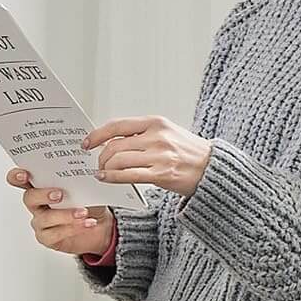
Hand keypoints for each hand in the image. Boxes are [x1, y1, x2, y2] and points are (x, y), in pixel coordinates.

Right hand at [6, 167, 115, 255]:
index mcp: (40, 185)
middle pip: (29, 198)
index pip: (20, 178)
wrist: (100, 224)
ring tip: (83, 212)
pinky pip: (55, 234)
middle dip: (43, 195)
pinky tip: (87, 223)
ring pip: (45, 218)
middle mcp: (37, 203)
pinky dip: (73, 228)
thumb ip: (77, 174)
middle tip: (60, 194)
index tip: (24, 174)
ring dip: (65, 215)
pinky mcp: (47, 237)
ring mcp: (40, 220)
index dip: (17, 176)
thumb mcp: (84, 184)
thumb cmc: (88, 200)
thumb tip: (81, 162)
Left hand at [82, 114, 211, 196]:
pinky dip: (112, 177)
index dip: (97, 134)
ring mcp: (159, 156)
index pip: (118, 125)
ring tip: (102, 172)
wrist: (212, 168)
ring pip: (118, 160)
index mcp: (156, 122)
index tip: (87, 142)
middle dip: (101, 156)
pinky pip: (128, 175)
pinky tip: (107, 178)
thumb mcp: (167, 132)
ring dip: (105, 168)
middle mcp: (156, 137)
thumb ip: (142, 134)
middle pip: (115, 145)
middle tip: (98, 162)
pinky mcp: (161, 174)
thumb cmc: (189, 152)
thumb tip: (114, 140)